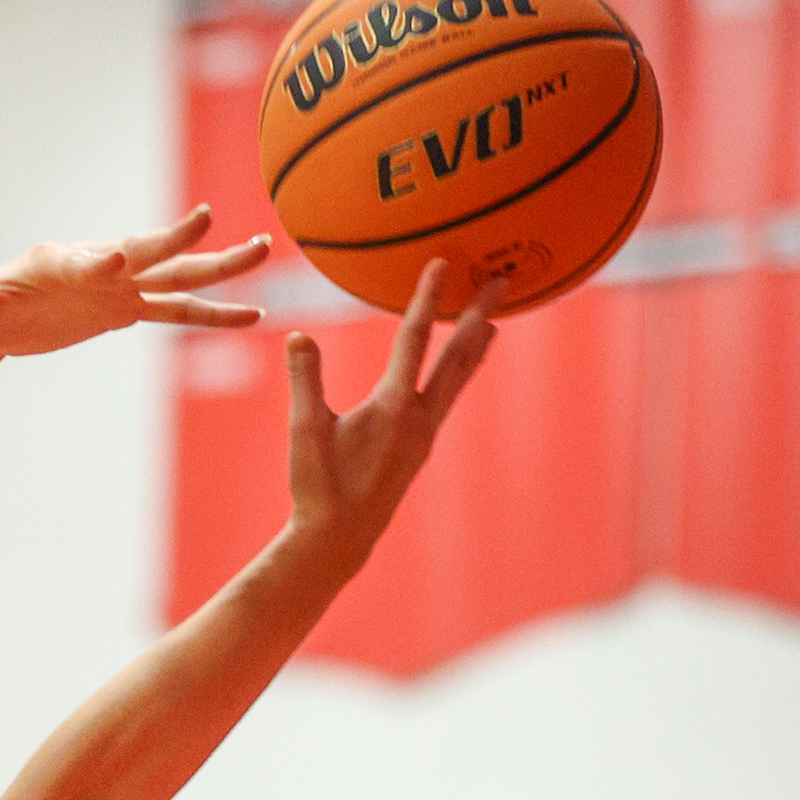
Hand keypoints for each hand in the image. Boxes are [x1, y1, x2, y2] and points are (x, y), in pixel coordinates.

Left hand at [0, 206, 267, 358]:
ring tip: (264, 251)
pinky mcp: (127, 308)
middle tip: (212, 218)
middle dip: (178, 238)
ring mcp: (119, 285)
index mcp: (62, 262)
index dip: (104, 261)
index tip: (120, 260)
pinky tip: (252, 317)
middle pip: (148, 252)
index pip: (89, 260)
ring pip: (177, 276)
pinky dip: (213, 315)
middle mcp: (98, 265)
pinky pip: (177, 312)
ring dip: (218, 267)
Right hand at [282, 259, 498, 545]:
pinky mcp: (423, 443)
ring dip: (477, 341)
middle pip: (458, 354)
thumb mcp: (305, 430)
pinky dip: (463, 369)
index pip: (414, 339)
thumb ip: (305, 378)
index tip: (442, 264)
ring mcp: (427, 431)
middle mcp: (421, 415)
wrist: (340, 534)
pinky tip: (464, 364)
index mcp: (393, 406)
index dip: (426, 298)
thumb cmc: (318, 484)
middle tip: (501, 279)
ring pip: (461, 376)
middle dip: (478, 313)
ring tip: (496, 316)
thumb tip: (298, 335)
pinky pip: (451, 394)